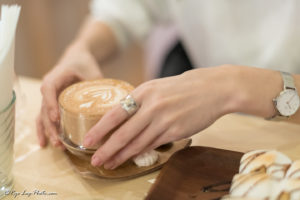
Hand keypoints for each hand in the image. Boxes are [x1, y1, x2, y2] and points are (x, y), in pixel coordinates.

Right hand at [36, 44, 102, 147]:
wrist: (77, 57)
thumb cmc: (85, 64)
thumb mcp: (93, 72)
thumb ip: (100, 86)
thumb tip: (116, 106)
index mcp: (56, 76)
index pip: (49, 89)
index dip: (50, 104)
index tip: (56, 118)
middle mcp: (49, 87)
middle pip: (44, 107)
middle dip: (51, 126)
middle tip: (59, 141)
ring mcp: (49, 96)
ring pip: (42, 115)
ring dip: (48, 131)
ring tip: (56, 145)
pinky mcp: (52, 103)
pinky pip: (44, 117)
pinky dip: (44, 130)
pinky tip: (46, 144)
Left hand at [83, 65, 239, 168]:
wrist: (213, 89)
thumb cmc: (183, 88)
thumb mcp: (157, 87)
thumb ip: (140, 101)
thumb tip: (122, 117)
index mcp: (144, 92)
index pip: (115, 114)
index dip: (99, 130)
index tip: (87, 141)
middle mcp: (152, 107)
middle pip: (123, 133)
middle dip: (106, 149)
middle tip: (94, 159)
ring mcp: (164, 120)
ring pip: (137, 143)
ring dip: (121, 155)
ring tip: (109, 163)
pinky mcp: (176, 131)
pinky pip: (153, 145)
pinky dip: (139, 153)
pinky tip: (130, 158)